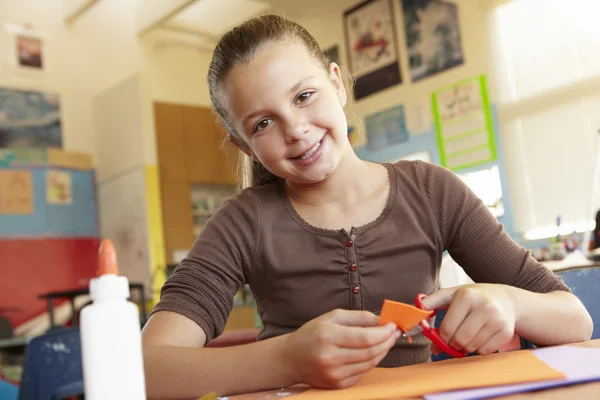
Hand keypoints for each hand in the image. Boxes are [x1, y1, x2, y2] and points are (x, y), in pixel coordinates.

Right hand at [282, 309, 399, 388]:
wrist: (291, 359)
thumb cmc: (311, 334)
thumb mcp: (331, 317)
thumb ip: (358, 317)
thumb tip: (381, 320)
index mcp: (328, 336)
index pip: (365, 337)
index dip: (383, 332)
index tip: (392, 326)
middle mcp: (331, 358)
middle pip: (370, 352)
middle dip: (387, 341)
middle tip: (394, 333)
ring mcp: (334, 374)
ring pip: (370, 364)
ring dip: (382, 351)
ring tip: (387, 341)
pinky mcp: (338, 384)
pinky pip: (363, 372)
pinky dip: (371, 361)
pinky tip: (373, 352)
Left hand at [422, 284, 516, 355]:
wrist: (505, 299)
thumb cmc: (472, 298)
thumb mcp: (450, 295)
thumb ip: (430, 304)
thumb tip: (418, 323)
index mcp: (466, 296)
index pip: (447, 328)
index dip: (441, 336)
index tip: (443, 334)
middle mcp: (484, 306)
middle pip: (459, 340)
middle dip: (453, 343)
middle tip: (454, 338)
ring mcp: (497, 319)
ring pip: (472, 347)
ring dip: (465, 347)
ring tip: (468, 335)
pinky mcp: (506, 331)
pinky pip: (485, 351)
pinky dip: (479, 349)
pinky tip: (481, 337)